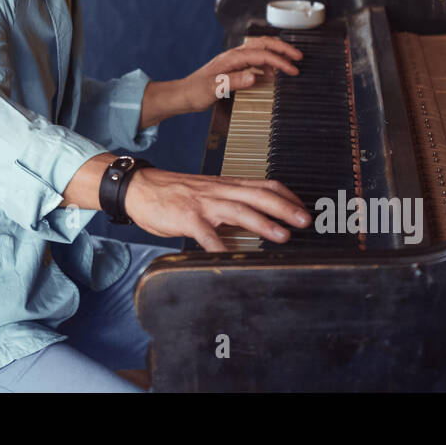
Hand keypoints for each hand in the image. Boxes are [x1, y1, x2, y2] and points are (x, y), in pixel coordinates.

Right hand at [123, 167, 311, 252]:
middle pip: (259, 195)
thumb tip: (254, 218)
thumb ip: (229, 202)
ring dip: (264, 223)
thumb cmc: (173, 193)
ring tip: (283, 236)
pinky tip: (230, 259)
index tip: (304, 209)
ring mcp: (204, 204)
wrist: (139, 187)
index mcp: (225, 186)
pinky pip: (207, 235)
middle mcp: (219, 191)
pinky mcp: (187, 217)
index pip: (264, 184)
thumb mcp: (206, 192)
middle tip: (306, 221)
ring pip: (240, 210)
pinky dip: (220, 248)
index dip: (287, 196)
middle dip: (285, 207)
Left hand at [174, 37, 301, 115]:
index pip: (261, 55)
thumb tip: (254, 77)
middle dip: (283, 49)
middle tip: (298, 57)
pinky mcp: (233, 67)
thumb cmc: (195, 92)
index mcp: (231, 58)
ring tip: (291, 61)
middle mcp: (233, 56)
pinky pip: (255, 59)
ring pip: (260, 49)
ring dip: (277, 53)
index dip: (279, 61)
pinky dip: (268, 62)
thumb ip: (234, 82)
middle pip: (263, 44)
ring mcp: (233, 60)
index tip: (292, 69)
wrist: (182, 95)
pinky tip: (273, 72)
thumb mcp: (214, 89)